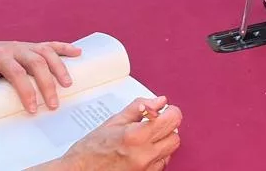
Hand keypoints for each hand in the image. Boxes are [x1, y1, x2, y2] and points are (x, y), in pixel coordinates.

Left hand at [0, 38, 81, 112]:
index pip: (16, 72)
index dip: (26, 90)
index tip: (32, 108)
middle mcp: (14, 48)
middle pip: (36, 62)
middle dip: (47, 83)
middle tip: (53, 104)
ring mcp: (24, 46)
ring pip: (46, 52)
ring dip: (59, 67)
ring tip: (68, 85)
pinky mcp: (30, 46)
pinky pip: (50, 44)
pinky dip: (64, 48)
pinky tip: (78, 52)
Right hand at [55, 97, 181, 170]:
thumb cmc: (91, 149)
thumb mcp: (114, 121)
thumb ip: (139, 108)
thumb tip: (158, 101)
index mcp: (136, 136)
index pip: (172, 120)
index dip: (171, 111)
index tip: (166, 109)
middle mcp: (144, 155)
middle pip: (175, 136)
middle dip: (168, 126)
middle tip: (156, 121)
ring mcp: (145, 168)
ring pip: (171, 151)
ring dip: (164, 141)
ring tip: (148, 136)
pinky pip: (162, 163)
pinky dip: (158, 155)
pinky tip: (145, 149)